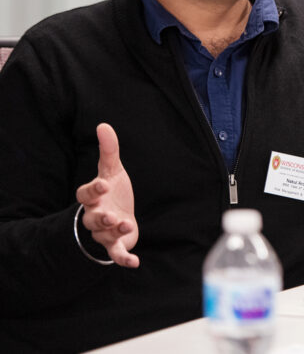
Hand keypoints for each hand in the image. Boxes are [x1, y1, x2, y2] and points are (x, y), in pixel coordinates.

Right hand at [74, 123, 138, 267]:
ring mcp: (104, 232)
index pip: (84, 193)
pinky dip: (123, 259)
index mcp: (93, 197)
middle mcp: (95, 215)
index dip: (92, 190)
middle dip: (100, 217)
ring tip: (126, 224)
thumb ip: (109, 150)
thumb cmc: (113, 192)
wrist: (121, 215)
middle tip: (109, 215)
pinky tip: (134, 262)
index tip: (102, 184)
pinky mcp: (115, 244)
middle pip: (91, 218)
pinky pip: (116, 254)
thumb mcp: (113, 170)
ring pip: (104, 235)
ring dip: (114, 231)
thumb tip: (103, 125)